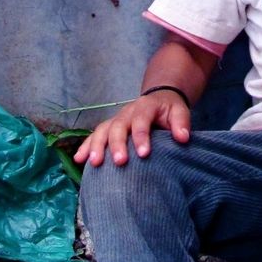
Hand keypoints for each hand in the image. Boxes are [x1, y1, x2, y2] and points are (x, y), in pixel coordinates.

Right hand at [73, 88, 191, 167]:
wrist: (158, 98)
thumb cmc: (169, 110)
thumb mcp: (179, 111)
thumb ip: (181, 123)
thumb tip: (183, 138)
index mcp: (145, 107)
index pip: (141, 120)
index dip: (141, 136)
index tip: (144, 154)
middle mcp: (127, 112)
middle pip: (118, 126)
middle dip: (117, 144)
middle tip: (119, 162)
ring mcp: (116, 120)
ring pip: (102, 130)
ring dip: (96, 145)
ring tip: (94, 163)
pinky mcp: (109, 128)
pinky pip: (94, 136)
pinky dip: (86, 146)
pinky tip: (78, 160)